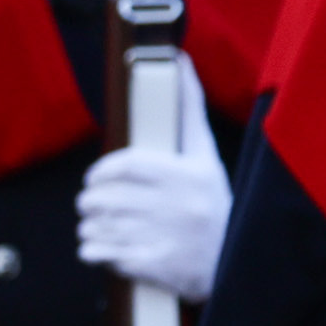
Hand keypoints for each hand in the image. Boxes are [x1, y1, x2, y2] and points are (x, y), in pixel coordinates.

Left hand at [76, 54, 224, 305]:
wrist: (235, 265)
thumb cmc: (212, 202)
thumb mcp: (205, 156)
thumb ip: (187, 110)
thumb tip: (178, 58)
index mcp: (187, 175)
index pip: (125, 166)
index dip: (100, 172)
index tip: (95, 179)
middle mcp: (176, 206)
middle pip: (103, 199)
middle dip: (90, 202)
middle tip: (93, 205)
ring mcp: (164, 238)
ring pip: (96, 226)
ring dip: (90, 227)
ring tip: (100, 226)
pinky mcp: (153, 267)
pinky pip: (100, 254)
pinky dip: (93, 250)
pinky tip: (105, 248)